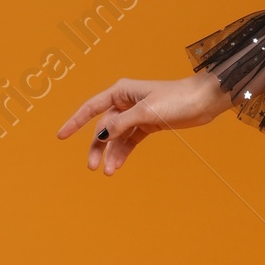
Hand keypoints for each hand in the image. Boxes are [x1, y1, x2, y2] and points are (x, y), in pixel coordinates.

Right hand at [56, 70, 229, 175]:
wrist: (204, 102)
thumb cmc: (177, 99)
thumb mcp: (147, 111)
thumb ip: (122, 124)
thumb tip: (100, 135)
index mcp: (121, 92)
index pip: (91, 108)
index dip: (74, 122)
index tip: (60, 136)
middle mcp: (125, 102)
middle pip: (103, 127)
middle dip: (97, 147)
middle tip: (92, 167)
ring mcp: (136, 115)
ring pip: (116, 137)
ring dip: (111, 154)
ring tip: (108, 172)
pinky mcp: (147, 125)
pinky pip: (129, 141)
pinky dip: (123, 153)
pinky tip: (117, 166)